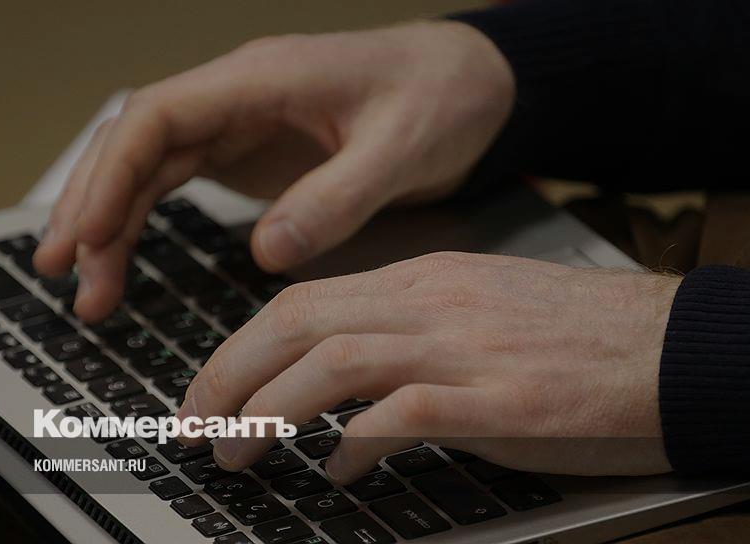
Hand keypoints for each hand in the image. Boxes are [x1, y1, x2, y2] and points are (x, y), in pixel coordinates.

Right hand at [33, 21, 515, 321]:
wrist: (467, 84)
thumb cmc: (441, 99)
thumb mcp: (401, 148)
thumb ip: (337, 198)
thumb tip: (267, 254)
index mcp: (260, 79)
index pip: (156, 116)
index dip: (110, 174)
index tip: (85, 236)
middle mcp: (234, 94)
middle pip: (135, 142)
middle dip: (92, 205)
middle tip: (64, 274)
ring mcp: (236, 121)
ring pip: (147, 165)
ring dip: (109, 222)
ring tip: (88, 288)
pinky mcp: (246, 149)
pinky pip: (176, 180)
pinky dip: (143, 220)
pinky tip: (123, 257)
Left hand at [174, 252, 680, 482]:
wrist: (668, 347)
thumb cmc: (572, 338)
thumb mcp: (475, 317)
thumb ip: (404, 342)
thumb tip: (341, 405)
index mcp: (422, 278)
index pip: (303, 301)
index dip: (238, 348)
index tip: (208, 390)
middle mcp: (430, 302)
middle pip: (295, 323)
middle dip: (227, 376)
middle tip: (194, 427)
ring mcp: (461, 346)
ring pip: (329, 363)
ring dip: (268, 412)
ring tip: (239, 454)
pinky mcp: (495, 399)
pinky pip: (398, 415)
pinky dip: (352, 448)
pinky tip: (342, 475)